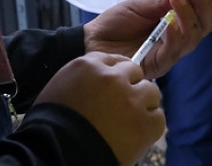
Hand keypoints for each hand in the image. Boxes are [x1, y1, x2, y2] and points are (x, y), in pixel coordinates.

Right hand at [33, 52, 164, 165]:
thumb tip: (100, 80)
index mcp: (89, 66)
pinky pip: (158, 117)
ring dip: (143, 104)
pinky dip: (150, 125)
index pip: (113, 60)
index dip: (116, 75)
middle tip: (121, 105)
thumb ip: (84, 78)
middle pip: (134, 72)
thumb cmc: (53, 124)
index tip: (113, 87)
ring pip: (151, 91)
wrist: (58, 150)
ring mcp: (131, 99)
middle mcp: (112, 78)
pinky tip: (137, 133)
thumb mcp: (61, 87)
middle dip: (131, 86)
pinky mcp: (144, 123)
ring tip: (130, 120)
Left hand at [83, 0, 211, 79]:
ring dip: (189, 14)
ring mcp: (170, 50)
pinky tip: (170, 23)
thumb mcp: (140, 5)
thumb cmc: (116, 23)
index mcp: (176, 18)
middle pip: (206, 21)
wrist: (92, 41)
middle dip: (203, 1)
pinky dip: (176, 35)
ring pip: (194, 36)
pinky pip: (174, 51)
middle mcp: (179, 35)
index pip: (200, 3)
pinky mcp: (159, 64)